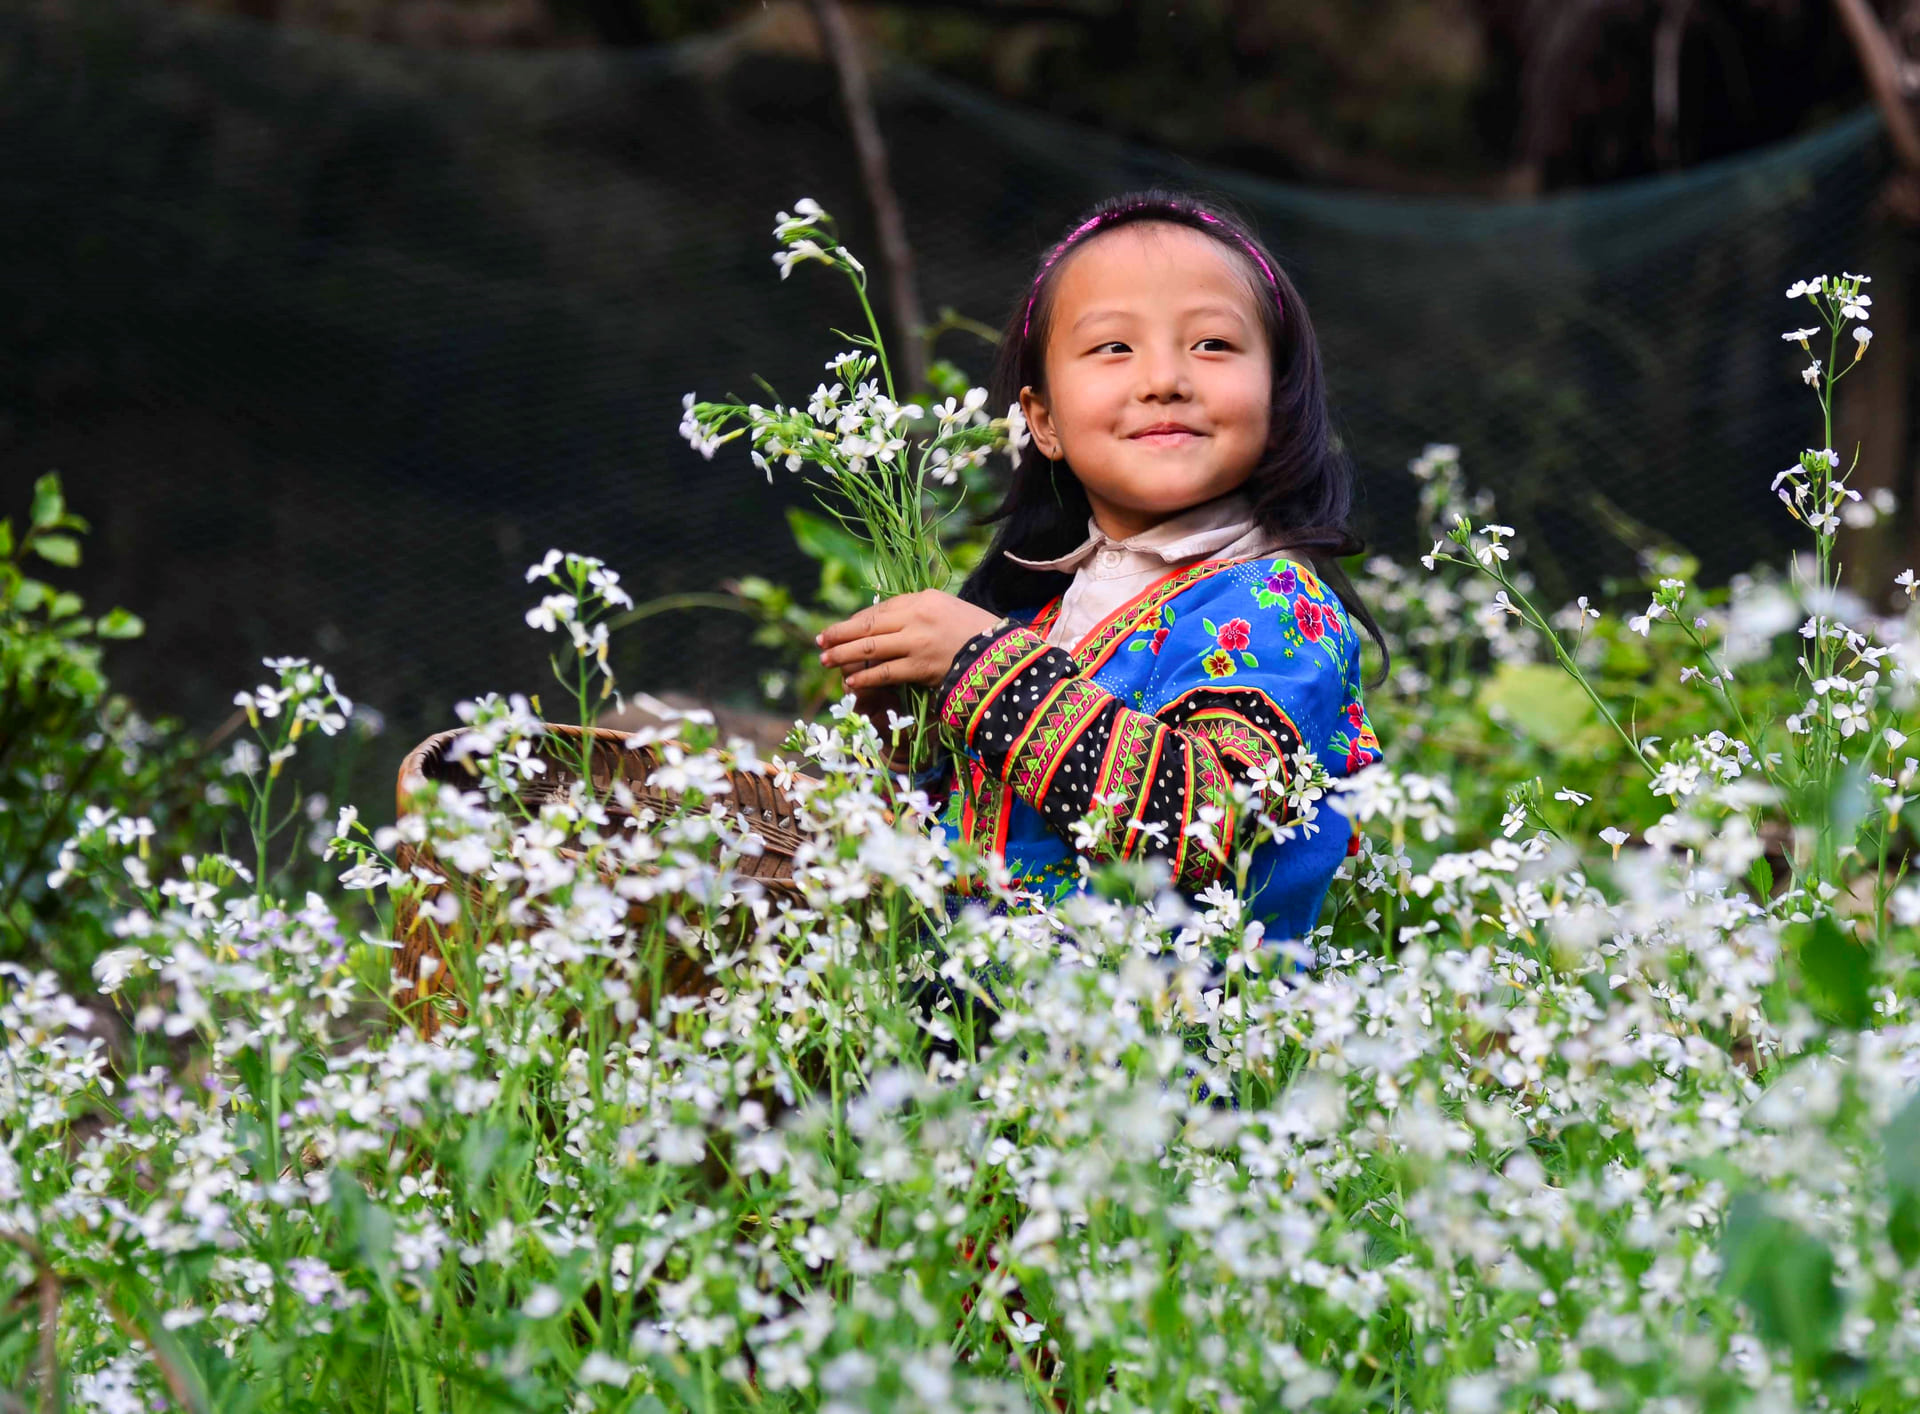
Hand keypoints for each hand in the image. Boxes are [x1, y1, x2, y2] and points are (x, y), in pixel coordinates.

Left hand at [817, 590, 1001, 691]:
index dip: (852, 621)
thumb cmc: (974, 632)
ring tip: (827, 662)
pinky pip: (885, 672)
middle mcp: (916, 617)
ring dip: (844, 656)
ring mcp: (917, 643)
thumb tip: (882, 623)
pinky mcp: (920, 668)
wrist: (1000, 654)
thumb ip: (915, 612)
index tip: (837, 629)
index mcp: (921, 599)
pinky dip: (865, 678)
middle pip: (867, 626)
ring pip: (870, 649)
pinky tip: (852, 682)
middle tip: (820, 643)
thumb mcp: (945, 609)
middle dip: (839, 635)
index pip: (877, 610)